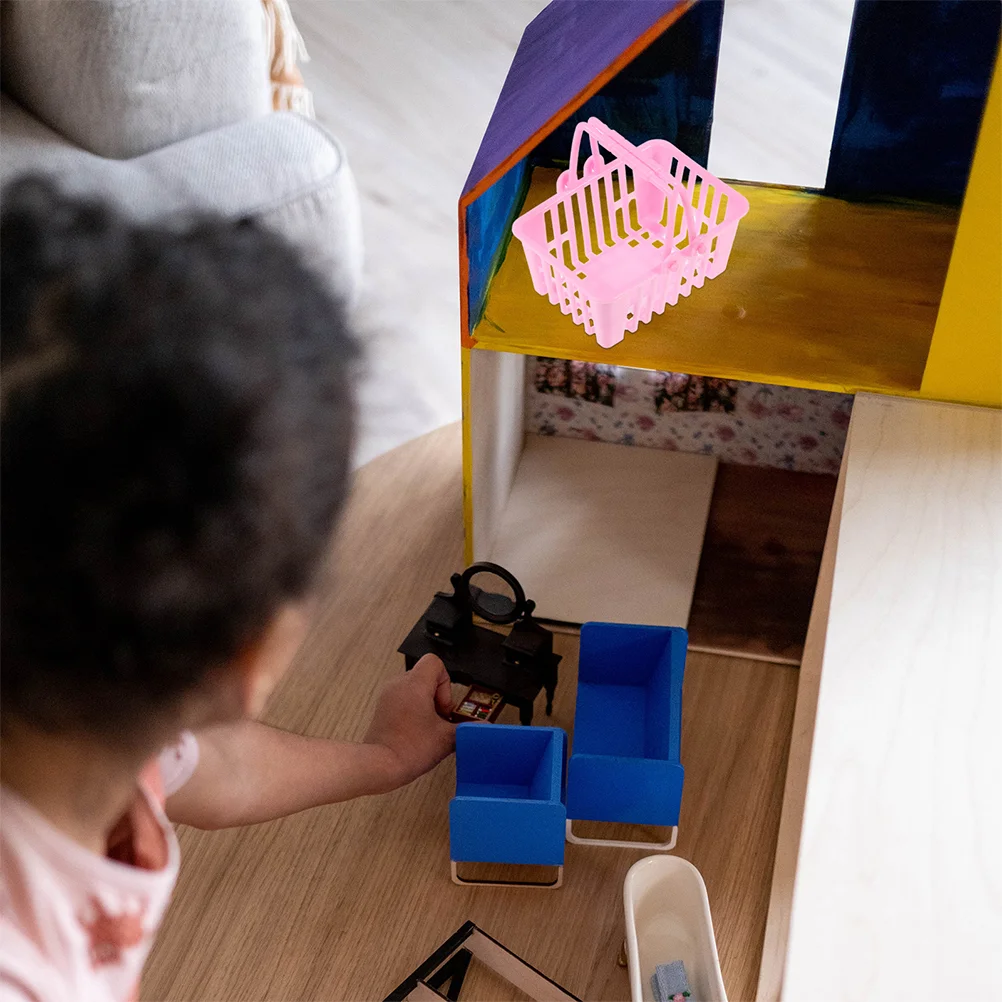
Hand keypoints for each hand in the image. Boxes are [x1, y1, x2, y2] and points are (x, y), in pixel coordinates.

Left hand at [363, 654, 455, 789]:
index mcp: (414, 684)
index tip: (445, 706)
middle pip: (426, 677)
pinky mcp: (383, 709)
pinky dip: (413, 711)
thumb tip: (482, 729)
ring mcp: (388, 696)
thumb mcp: (447, 738)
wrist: (380, 766)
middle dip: (438, 698)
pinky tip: (417, 733)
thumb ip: (467, 730)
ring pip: (415, 689)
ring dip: (426, 705)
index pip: (434, 662)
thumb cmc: (408, 749)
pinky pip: (403, 700)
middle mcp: (398, 685)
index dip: (446, 682)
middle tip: (440, 720)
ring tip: (429, 728)